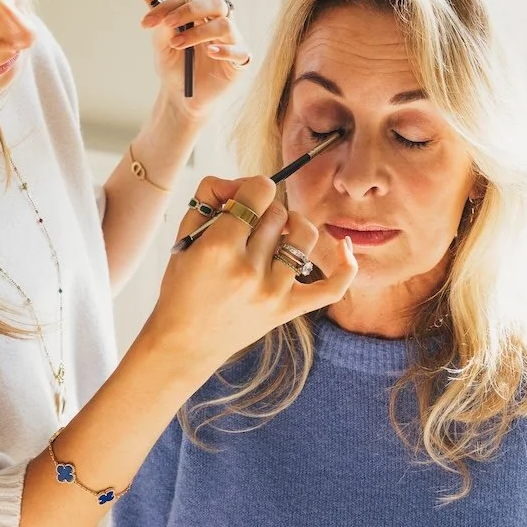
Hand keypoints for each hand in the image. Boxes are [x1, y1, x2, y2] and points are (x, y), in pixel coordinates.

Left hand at [140, 0, 251, 120]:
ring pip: (225, 25)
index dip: (169, 6)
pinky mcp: (239, 61)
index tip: (148, 22)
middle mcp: (218, 23)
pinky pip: (239, 51)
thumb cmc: (174, 68)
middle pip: (215, 3)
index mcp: (200, 15)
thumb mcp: (162, 45)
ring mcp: (231, 41)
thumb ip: (161, 22)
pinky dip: (224, 50)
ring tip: (178, 44)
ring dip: (199, 33)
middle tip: (168, 23)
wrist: (181, 97)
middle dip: (191, 10)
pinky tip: (210, 53)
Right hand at [141, 175, 357, 378]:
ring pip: (304, 234)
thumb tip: (239, 182)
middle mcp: (249, 269)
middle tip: (245, 226)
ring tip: (275, 235)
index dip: (251, 187)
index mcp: (219, 247)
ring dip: (292, 226)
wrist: (184, 343)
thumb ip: (209, 197)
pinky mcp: (288, 310)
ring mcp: (273, 291)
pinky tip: (342, 247)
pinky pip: (331, 287)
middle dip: (262, 212)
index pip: (259, 190)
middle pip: (278, 212)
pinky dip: (344, 266)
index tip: (241, 200)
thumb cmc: (181, 289)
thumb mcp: (183, 237)